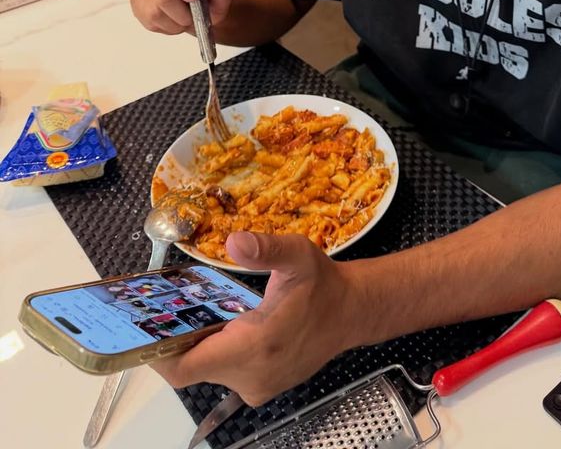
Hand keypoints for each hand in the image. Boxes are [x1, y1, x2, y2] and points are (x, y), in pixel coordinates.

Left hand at [153, 232, 356, 404]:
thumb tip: (235, 242)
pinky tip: (220, 323)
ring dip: (197, 343)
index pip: (186, 368)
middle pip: (190, 367)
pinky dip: (215, 350)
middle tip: (165, 308)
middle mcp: (252, 375)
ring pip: (206, 370)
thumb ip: (266, 248)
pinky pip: (223, 372)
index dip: (157, 352)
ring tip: (193, 311)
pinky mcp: (260, 386)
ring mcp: (256, 385)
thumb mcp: (298, 255)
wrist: (350, 313)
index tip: (141, 329)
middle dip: (176, 338)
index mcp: (256, 346)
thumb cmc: (323, 286)